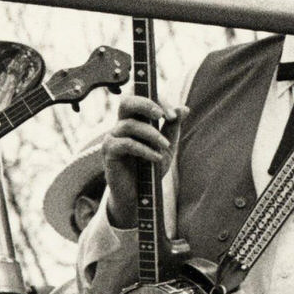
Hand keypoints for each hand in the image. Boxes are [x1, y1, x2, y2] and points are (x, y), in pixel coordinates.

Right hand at [101, 95, 186, 228]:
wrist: (140, 195)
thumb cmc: (150, 169)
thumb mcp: (167, 147)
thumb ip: (173, 127)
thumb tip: (184, 108)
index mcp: (135, 120)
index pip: (142, 98)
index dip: (157, 101)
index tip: (173, 114)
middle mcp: (121, 125)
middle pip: (127, 102)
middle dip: (146, 104)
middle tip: (162, 116)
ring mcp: (113, 137)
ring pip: (130, 125)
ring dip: (152, 134)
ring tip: (165, 146)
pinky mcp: (109, 152)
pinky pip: (126, 144)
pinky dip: (144, 149)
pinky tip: (156, 158)